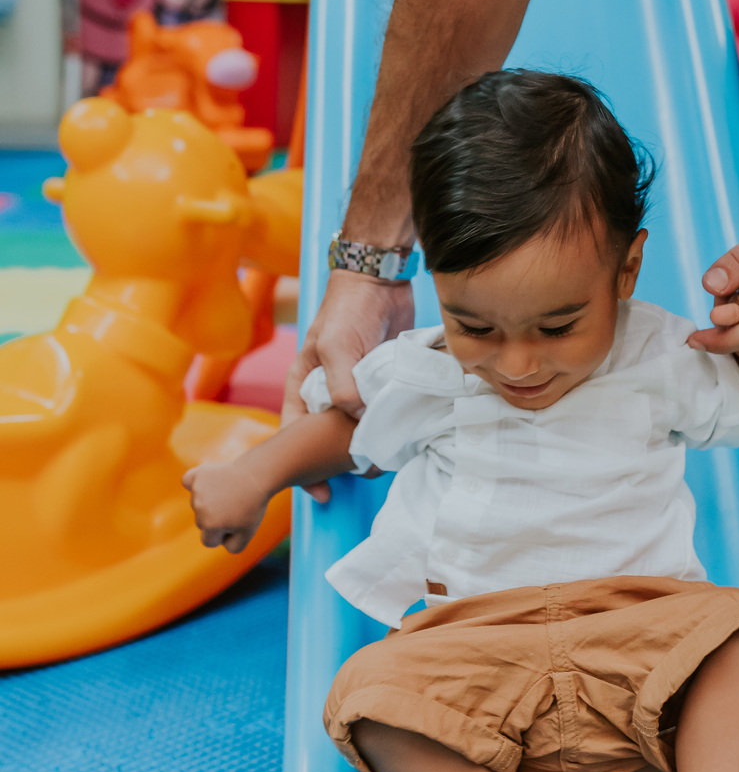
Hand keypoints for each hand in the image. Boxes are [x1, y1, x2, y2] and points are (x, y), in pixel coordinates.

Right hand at [183, 460, 269, 553]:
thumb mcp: (248, 533)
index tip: (236, 523)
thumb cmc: (253, 506)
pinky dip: (195, 483)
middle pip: (202, 523)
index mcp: (210, 525)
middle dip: (216, 518)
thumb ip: (233, 547)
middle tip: (235, 506)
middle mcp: (199, 508)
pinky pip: (188, 481)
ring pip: (197, 504)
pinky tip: (207, 482)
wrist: (258, 476)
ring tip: (229, 492)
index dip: (224, 535)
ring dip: (209, 500)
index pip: (209, 542)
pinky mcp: (198, 474)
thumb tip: (219, 543)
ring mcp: (197, 490)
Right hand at [282, 272, 412, 496]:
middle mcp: (330, 391)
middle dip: (343, 462)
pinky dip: (396, 426)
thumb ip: (342, 385)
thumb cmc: (346, 309)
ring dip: (373, 446)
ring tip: (388, 465)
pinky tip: (408, 440)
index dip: (305, 467)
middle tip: (364, 478)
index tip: (320, 493)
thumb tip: (358, 422)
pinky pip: (388, 411)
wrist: (381, 278)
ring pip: (362, 428)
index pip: (297, 434)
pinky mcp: (385, 382)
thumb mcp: (336, 347)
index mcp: (305, 385)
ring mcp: (359, 388)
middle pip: (331, 438)